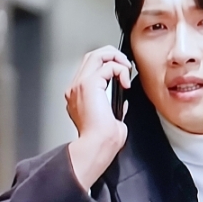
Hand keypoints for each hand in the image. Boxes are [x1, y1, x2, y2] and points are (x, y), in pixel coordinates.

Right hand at [65, 46, 131, 190]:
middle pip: (91, 56)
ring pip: (96, 55)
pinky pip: (107, 66)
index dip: (108, 66)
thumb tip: (121, 102)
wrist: (96, 146)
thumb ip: (112, 107)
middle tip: (126, 67)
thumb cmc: (102, 140)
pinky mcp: (88, 85)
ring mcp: (79, 85)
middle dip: (112, 55)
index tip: (122, 75)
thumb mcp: (109, 119)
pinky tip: (125, 82)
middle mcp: (75, 88)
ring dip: (115, 58)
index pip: (90, 69)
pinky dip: (120, 70)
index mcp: (78, 97)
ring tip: (126, 69)